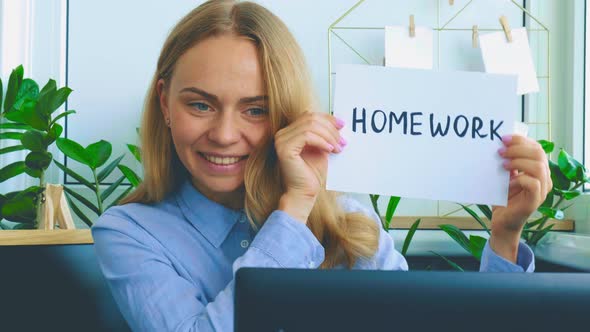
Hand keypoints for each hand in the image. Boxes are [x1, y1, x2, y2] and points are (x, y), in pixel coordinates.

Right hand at [274, 112, 344, 222]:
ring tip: (338, 148)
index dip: (327, 118)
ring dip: (329, 136)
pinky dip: (322, 141)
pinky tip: (330, 149)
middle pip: (311, 118)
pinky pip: (307, 136)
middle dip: (330, 128)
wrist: (304, 193)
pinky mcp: (284, 149)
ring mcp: (281, 141)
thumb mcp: (321, 148)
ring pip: (310, 126)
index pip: (309, 115)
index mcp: (289, 132)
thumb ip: (324, 135)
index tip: (342, 125)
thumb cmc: (312, 174)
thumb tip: (338, 122)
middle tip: (343, 141)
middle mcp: (282, 134)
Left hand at [490, 135, 551, 261]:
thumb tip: (501, 144)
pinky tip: (507, 182)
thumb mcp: (505, 176)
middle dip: (518, 149)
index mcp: (539, 169)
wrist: (502, 221)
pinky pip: (533, 183)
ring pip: (538, 167)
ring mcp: (542, 190)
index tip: (503, 138)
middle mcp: (544, 178)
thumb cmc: (503, 197)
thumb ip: (508, 161)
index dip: (521, 140)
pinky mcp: (535, 201)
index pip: (537, 148)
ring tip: (502, 164)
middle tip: (500, 150)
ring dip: (518, 162)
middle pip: (538, 154)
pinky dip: (518, 179)